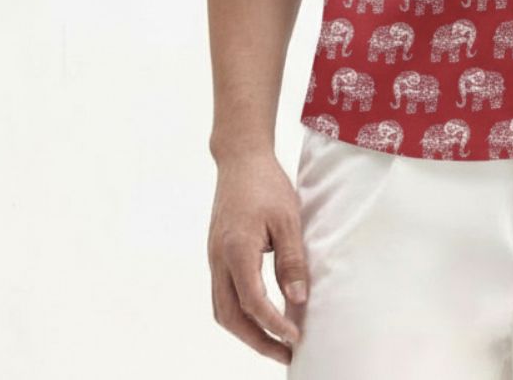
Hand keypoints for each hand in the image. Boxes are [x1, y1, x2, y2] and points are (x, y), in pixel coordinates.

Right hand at [207, 149, 308, 363]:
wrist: (240, 158)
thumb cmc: (266, 184)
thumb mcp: (288, 219)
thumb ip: (292, 260)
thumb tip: (298, 300)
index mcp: (237, 251)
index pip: (253, 303)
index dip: (274, 324)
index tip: (296, 337)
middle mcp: (219, 259)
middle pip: (230, 317)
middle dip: (257, 341)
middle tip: (285, 354)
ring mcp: (214, 258)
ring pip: (222, 309)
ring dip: (246, 331)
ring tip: (274, 342)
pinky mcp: (216, 254)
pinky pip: (222, 294)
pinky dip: (240, 313)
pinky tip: (260, 315)